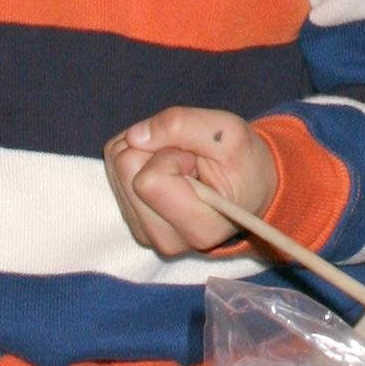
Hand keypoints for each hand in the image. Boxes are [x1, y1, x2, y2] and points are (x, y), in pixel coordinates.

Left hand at [105, 109, 279, 256]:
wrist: (249, 189)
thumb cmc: (244, 164)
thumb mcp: (229, 133)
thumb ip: (183, 125)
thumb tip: (135, 135)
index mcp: (198, 228)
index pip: (148, 180)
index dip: (169, 153)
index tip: (195, 160)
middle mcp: (167, 240)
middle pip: (125, 170)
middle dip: (155, 149)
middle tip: (188, 160)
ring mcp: (147, 235)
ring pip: (116, 169)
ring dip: (146, 154)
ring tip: (182, 166)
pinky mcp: (135, 224)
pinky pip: (115, 174)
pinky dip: (139, 162)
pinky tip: (168, 171)